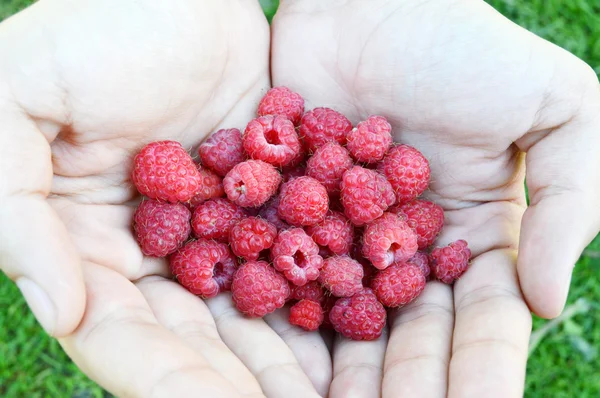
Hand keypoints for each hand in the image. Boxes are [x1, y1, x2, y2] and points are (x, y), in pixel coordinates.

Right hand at [0, 0, 329, 395]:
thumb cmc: (84, 38)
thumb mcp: (16, 108)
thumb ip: (16, 211)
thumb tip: (61, 311)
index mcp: (89, 249)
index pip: (125, 336)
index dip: (168, 380)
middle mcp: (155, 255)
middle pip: (196, 340)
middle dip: (241, 383)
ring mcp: (217, 230)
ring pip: (251, 309)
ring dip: (287, 357)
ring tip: (330, 394)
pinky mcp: (268, 200)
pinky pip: (295, 255)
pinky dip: (321, 291)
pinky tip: (356, 324)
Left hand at [272, 0, 599, 395]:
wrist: (370, 4)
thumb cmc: (464, 48)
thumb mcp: (557, 109)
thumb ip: (570, 202)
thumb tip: (546, 302)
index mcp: (472, 237)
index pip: (481, 322)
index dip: (478, 369)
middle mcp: (405, 250)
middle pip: (406, 335)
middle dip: (403, 384)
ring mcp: (341, 236)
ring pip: (342, 318)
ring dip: (340, 370)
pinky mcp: (284, 212)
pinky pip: (279, 272)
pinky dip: (278, 314)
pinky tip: (276, 360)